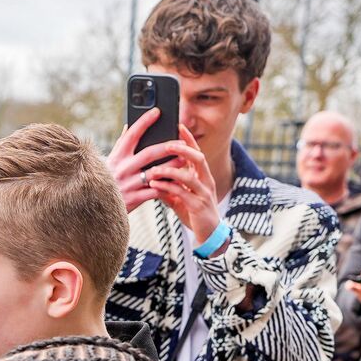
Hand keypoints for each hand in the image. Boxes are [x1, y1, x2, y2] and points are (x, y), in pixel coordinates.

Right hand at [106, 110, 214, 232]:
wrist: (96, 206)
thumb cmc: (105, 180)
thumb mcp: (109, 161)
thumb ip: (121, 145)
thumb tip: (130, 126)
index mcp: (117, 156)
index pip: (131, 134)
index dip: (144, 122)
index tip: (157, 112)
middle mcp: (122, 168)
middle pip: (149, 153)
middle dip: (167, 147)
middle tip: (181, 142)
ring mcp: (128, 184)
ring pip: (155, 172)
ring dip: (171, 166)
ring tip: (184, 160)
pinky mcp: (134, 199)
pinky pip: (155, 191)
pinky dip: (167, 186)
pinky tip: (177, 181)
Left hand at [146, 124, 223, 242]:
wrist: (209, 235)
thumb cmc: (193, 212)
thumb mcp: (180, 196)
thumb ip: (169, 185)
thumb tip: (152, 174)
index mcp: (202, 175)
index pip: (196, 152)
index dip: (188, 139)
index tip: (178, 125)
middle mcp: (206, 181)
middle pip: (198, 158)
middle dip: (183, 149)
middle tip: (166, 144)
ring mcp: (204, 193)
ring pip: (189, 176)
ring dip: (170, 171)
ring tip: (153, 169)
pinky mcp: (199, 206)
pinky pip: (182, 194)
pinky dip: (167, 188)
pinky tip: (154, 185)